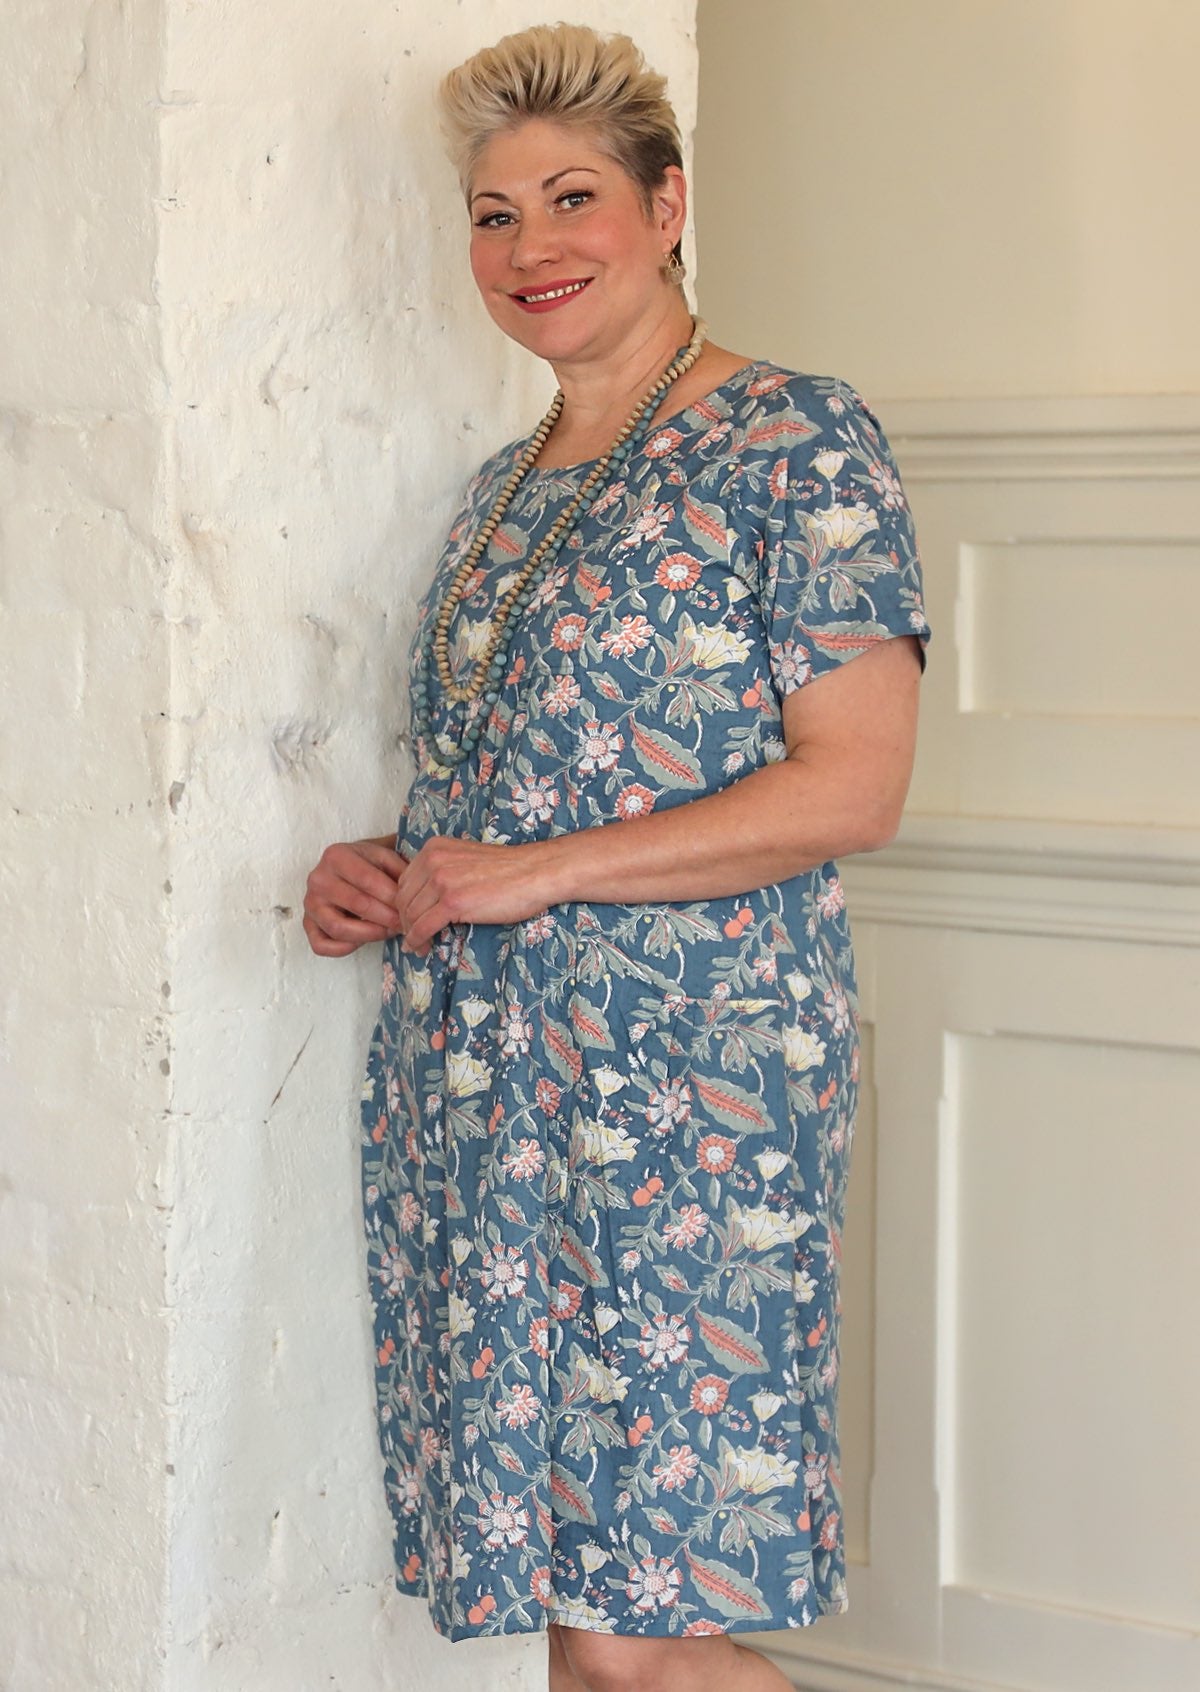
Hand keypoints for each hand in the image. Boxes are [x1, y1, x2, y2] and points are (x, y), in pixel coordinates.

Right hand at [303, 838, 409, 957]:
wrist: (345, 866)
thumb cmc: (369, 863)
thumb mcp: (386, 856)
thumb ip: (402, 868)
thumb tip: (421, 891)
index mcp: (337, 855)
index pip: (369, 881)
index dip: (393, 898)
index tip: (412, 908)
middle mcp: (318, 878)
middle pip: (357, 905)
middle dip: (387, 918)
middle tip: (407, 925)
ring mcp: (309, 903)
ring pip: (339, 928)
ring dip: (370, 934)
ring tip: (389, 932)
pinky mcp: (307, 924)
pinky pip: (322, 945)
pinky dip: (344, 949)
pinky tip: (363, 941)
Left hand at [394, 835, 558, 955]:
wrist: (535, 872)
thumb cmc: (508, 870)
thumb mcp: (465, 860)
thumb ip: (442, 871)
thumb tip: (424, 899)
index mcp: (434, 848)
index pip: (404, 881)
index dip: (404, 905)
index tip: (411, 920)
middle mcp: (433, 860)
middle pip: (402, 898)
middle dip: (404, 921)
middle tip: (413, 937)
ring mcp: (442, 880)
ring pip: (410, 914)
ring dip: (410, 934)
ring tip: (418, 945)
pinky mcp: (452, 901)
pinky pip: (423, 926)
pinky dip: (417, 940)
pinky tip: (420, 947)